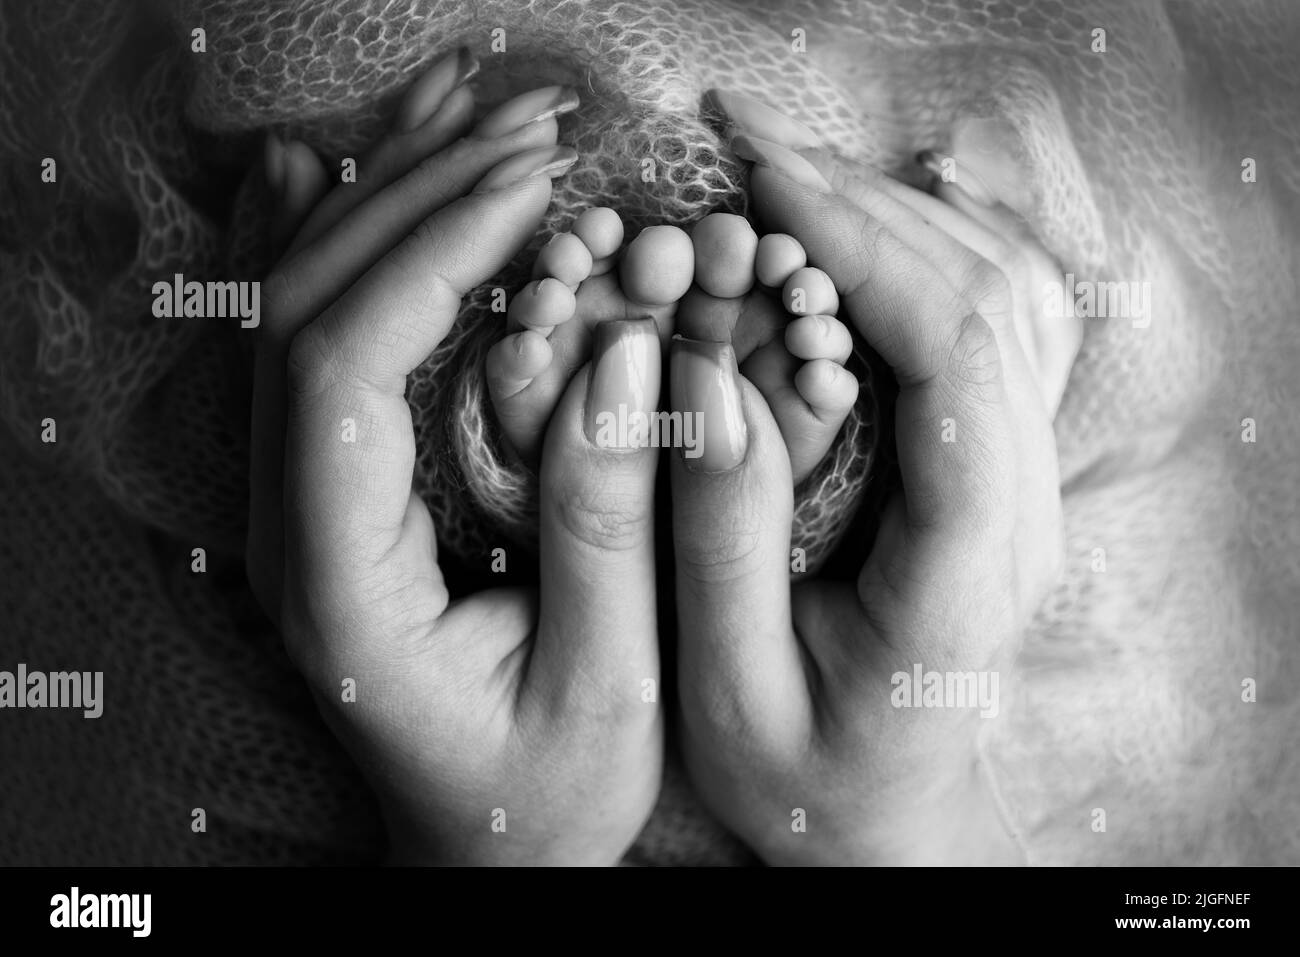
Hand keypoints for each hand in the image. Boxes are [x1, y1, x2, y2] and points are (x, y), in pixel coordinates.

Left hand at [247, 61, 662, 864]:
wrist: (479, 849)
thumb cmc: (543, 795)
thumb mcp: (606, 690)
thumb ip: (605, 527)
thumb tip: (627, 355)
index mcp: (338, 583)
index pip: (345, 369)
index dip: (433, 255)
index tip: (536, 188)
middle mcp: (290, 529)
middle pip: (303, 311)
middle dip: (416, 195)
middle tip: (530, 121)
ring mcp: (299, 504)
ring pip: (297, 307)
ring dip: (384, 194)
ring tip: (471, 102)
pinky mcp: (334, 488)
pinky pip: (316, 337)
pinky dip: (350, 240)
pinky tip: (351, 167)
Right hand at [668, 125, 1080, 863]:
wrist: (889, 818)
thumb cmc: (805, 777)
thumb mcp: (730, 692)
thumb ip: (719, 541)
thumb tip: (701, 380)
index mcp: (963, 566)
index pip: (952, 355)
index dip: (860, 249)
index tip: (757, 190)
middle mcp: (1019, 507)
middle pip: (985, 296)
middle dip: (864, 201)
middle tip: (746, 142)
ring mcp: (1022, 481)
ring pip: (1005, 291)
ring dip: (894, 211)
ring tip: (782, 169)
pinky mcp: (996, 466)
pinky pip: (997, 318)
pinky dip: (926, 246)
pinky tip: (853, 221)